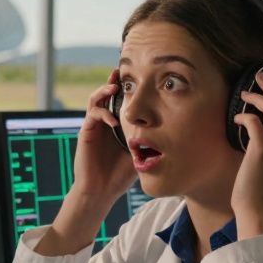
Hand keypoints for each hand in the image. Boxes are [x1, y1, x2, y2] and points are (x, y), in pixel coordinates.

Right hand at [34, 71, 137, 255]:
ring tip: (114, 86)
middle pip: (107, 93)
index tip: (141, 77)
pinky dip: (102, 113)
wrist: (101, 191)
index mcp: (117, 124)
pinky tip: (113, 119)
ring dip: (104, 91)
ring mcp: (94, 126)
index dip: (128, 87)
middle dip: (115, 81)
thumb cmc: (121, 175)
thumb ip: (151, 139)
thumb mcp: (141, 152)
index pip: (122, 99)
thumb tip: (176, 131)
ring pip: (95, 99)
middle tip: (123, 71)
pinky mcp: (86, 133)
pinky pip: (92, 115)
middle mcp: (104, 121)